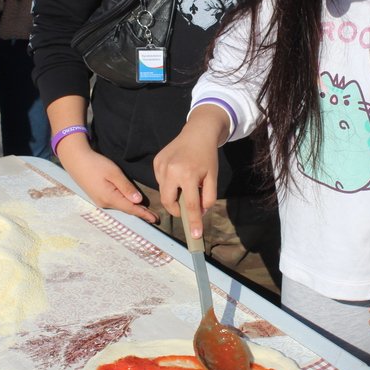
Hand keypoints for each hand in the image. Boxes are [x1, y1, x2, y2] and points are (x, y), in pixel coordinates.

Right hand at [59, 142, 159, 221]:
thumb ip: (126, 187)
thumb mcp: (113, 173)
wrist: (75, 160)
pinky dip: (125, 204)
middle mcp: (105, 203)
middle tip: (154, 217)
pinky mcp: (98, 196)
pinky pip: (115, 202)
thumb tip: (138, 200)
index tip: (155, 219)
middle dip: (140, 213)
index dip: (144, 214)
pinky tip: (131, 203)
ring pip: (121, 206)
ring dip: (133, 209)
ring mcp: (100, 200)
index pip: (131, 208)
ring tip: (146, 212)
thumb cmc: (95, 164)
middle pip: (127, 209)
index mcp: (110, 198)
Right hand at [153, 105, 228, 237]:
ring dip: (173, 194)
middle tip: (186, 208)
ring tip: (184, 184)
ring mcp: (161, 166)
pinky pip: (160, 181)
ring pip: (164, 192)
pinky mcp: (156, 162)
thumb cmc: (207, 156)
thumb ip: (207, 197)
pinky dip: (168, 183)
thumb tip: (199, 213)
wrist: (198, 133)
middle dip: (177, 210)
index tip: (195, 236)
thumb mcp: (213, 177)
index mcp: (188, 175)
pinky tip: (177, 174)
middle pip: (169, 202)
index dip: (193, 222)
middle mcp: (171, 171)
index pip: (190, 206)